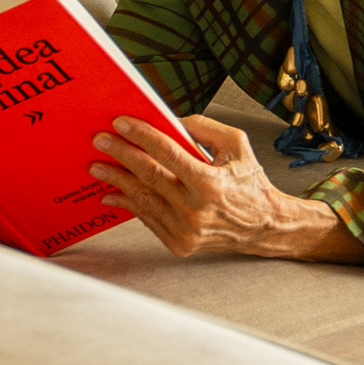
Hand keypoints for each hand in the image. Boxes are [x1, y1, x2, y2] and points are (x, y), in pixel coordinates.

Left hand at [90, 112, 355, 260]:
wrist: (264, 227)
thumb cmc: (250, 183)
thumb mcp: (237, 146)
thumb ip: (205, 128)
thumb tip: (170, 120)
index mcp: (211, 183)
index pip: (167, 153)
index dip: (141, 136)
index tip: (120, 123)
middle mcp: (196, 210)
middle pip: (148, 176)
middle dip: (120, 155)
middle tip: (100, 140)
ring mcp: (186, 231)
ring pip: (142, 199)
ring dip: (117, 180)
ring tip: (99, 165)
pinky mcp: (180, 244)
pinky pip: (147, 219)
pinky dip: (128, 204)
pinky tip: (114, 192)